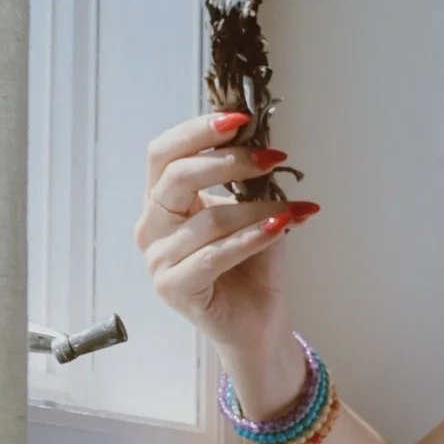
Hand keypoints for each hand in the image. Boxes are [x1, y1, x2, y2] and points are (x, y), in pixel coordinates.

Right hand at [135, 112, 320, 364]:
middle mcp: (152, 227)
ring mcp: (157, 260)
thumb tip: (264, 142)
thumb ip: (249, 181)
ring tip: (291, 208)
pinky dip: (251, 239)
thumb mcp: (252, 212)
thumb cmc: (251, 267)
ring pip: (208, 220)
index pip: (164, 153)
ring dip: (256, 209)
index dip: (199, 132)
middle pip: (176, 176)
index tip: (240, 120)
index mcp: (162, 201)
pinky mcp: (173, 288)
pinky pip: (213, 255)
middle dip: (229, 162)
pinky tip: (280, 227)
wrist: (257, 323)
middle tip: (273, 159)